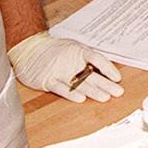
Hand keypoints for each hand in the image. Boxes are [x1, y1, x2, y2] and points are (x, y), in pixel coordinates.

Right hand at [7, 31, 122, 102]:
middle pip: (91, 74)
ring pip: (78, 83)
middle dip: (106, 84)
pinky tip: (81, 98)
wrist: (29, 48)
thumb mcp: (73, 48)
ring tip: (105, 97)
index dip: (108, 68)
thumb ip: (87, 58)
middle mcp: (70, 61)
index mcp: (79, 51)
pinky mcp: (47, 80)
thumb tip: (106, 69)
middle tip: (118, 92)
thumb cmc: (55, 50)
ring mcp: (59, 71)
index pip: (97, 59)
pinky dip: (71, 94)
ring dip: (92, 91)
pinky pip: (61, 88)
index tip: (118, 78)